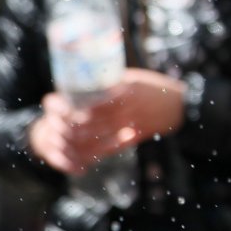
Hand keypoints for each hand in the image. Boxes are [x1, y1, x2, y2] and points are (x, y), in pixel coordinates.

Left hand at [27, 68, 184, 175]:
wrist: (180, 106)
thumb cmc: (155, 88)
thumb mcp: (133, 77)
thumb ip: (110, 81)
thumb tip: (82, 79)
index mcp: (123, 91)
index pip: (87, 102)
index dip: (64, 106)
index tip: (50, 100)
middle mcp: (124, 111)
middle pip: (85, 123)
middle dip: (62, 122)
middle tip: (50, 116)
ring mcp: (128, 126)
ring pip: (92, 138)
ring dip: (70, 138)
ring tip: (58, 132)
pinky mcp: (131, 139)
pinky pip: (105, 150)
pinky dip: (88, 153)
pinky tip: (75, 150)